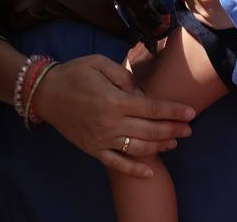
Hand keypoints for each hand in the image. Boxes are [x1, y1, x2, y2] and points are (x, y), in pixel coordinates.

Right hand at [29, 54, 194, 178]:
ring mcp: (102, 139)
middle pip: (150, 130)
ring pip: (138, 147)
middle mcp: (111, 123)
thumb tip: (141, 94)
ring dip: (160, 146)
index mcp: (114, 100)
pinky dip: (135, 170)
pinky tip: (150, 172)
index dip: (174, 111)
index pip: (152, 108)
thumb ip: (124, 76)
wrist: (45, 93)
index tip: (191, 112)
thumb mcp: (99, 63)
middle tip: (189, 129)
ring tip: (175, 142)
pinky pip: (117, 164)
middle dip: (173, 129)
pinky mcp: (93, 150)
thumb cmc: (74, 73)